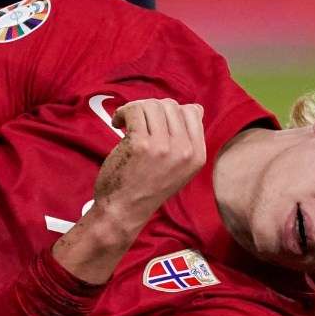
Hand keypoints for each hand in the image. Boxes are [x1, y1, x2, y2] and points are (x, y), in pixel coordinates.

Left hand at [91, 99, 207, 226]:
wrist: (124, 211)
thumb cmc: (146, 187)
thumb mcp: (179, 168)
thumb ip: (187, 141)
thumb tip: (195, 108)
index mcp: (197, 156)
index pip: (193, 112)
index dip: (170, 111)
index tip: (155, 122)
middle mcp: (184, 151)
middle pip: (171, 105)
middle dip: (150, 108)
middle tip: (136, 121)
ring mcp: (163, 147)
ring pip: (152, 105)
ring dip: (134, 109)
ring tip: (125, 122)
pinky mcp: (140, 145)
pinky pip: (134, 110)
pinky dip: (123, 112)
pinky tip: (117, 123)